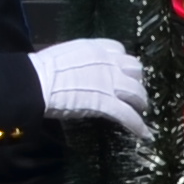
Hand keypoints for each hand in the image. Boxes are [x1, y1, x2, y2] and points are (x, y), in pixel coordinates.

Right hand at [30, 36, 152, 131]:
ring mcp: (110, 83)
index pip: (119, 50)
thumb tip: (77, 70)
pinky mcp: (107, 104)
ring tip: (141, 110)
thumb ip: (78, 61)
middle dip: (136, 80)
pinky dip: (139, 126)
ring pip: (137, 92)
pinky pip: (129, 116)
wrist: (37, 82)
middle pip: (135, 69)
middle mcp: (108, 62)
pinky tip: (145, 135)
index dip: (122, 62)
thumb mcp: (64, 56)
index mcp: (95, 48)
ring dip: (141, 102)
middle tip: (133, 91)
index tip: (121, 70)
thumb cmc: (42, 70)